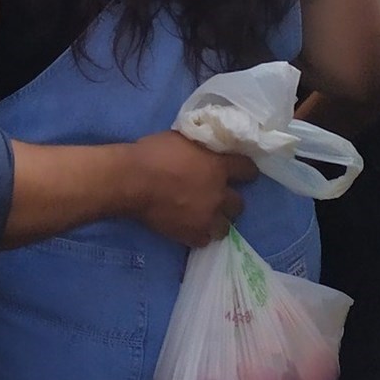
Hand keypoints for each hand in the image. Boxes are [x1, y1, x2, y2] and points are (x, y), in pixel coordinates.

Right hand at [126, 131, 256, 246]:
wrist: (132, 180)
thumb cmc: (152, 154)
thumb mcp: (183, 139)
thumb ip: (200, 147)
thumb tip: (206, 147)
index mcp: (219, 166)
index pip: (247, 170)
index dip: (244, 171)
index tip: (240, 172)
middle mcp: (219, 194)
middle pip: (239, 203)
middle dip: (229, 200)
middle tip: (216, 197)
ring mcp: (207, 217)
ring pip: (225, 226)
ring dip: (217, 220)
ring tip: (205, 217)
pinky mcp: (192, 234)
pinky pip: (205, 240)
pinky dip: (199, 234)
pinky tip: (190, 227)